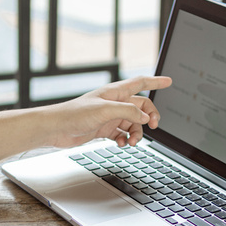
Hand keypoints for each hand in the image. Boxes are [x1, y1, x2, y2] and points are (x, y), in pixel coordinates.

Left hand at [47, 76, 171, 147]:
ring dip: (136, 133)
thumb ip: (128, 112)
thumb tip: (146, 118)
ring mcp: (109, 116)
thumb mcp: (105, 110)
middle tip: (154, 127)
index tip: (169, 81)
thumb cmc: (75, 114)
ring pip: (132, 123)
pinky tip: (121, 144)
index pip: (140, 83)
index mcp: (115, 92)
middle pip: (141, 107)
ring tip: (132, 142)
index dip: (156, 82)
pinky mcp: (103, 129)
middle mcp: (114, 103)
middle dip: (149, 117)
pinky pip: (121, 133)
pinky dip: (124, 139)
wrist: (56, 128)